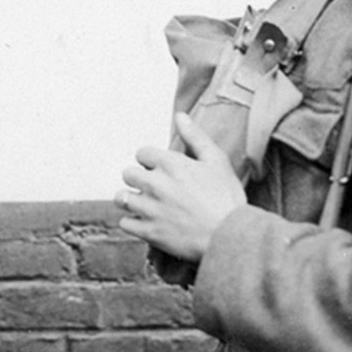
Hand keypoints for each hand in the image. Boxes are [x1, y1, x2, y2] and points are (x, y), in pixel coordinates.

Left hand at [115, 112, 245, 261]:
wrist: (230, 236)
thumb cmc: (227, 197)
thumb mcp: (217, 160)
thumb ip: (195, 136)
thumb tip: (179, 116)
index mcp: (169, 163)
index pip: (142, 153)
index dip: (151, 160)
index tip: (160, 169)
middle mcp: (154, 183)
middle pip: (128, 174)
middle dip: (138, 179)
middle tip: (154, 188)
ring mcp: (149, 208)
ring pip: (122, 198)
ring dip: (131, 200)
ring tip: (146, 205)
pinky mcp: (149, 231)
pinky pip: (125, 223)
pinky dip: (132, 223)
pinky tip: (145, 223)